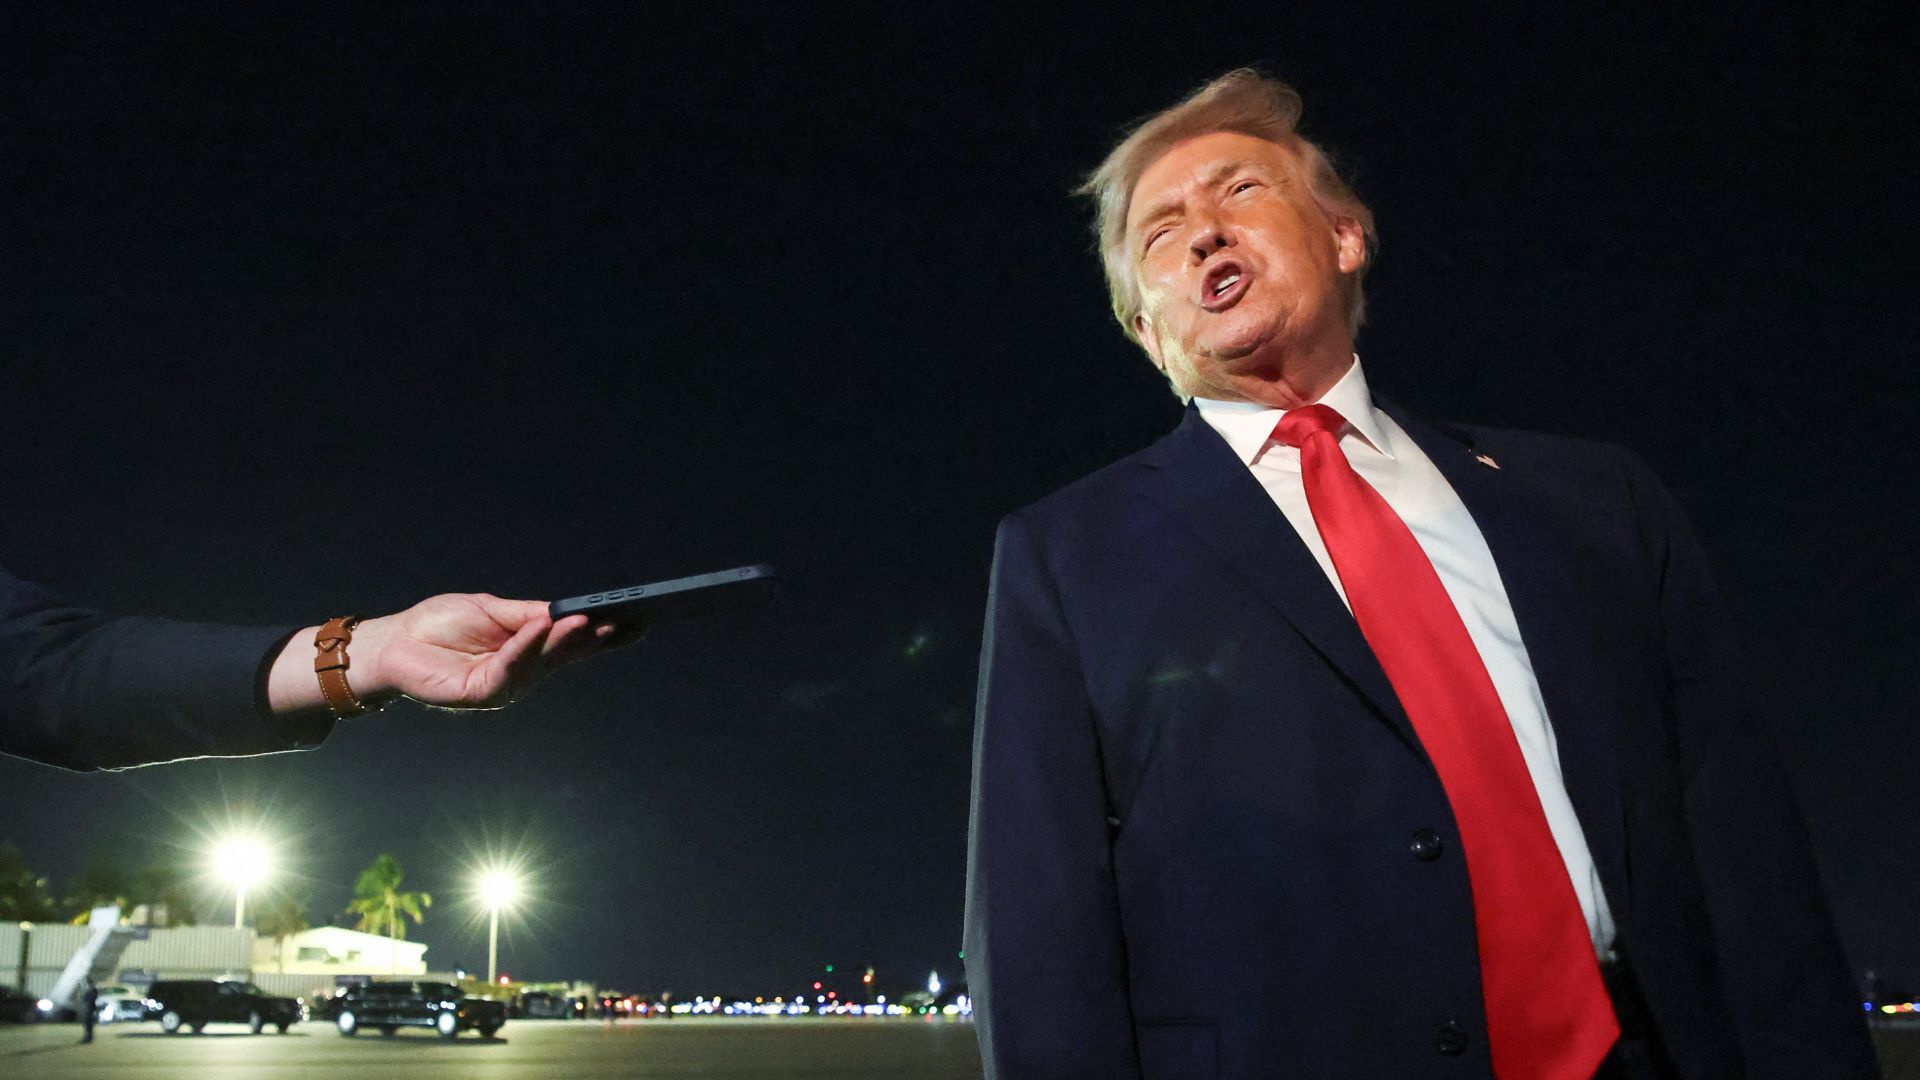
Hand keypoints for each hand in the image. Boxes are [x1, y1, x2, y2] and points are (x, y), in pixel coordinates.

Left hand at [266, 593, 625, 714]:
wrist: (393, 643)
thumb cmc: (439, 625)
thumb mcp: (491, 610)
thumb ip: (525, 615)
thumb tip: (566, 610)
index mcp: (529, 650)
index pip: (574, 643)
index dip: (606, 634)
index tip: (640, 620)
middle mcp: (522, 672)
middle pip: (567, 655)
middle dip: (597, 639)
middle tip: (628, 622)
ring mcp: (503, 685)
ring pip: (543, 663)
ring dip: (565, 640)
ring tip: (587, 618)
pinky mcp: (478, 694)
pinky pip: (509, 669)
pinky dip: (525, 647)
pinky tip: (540, 627)